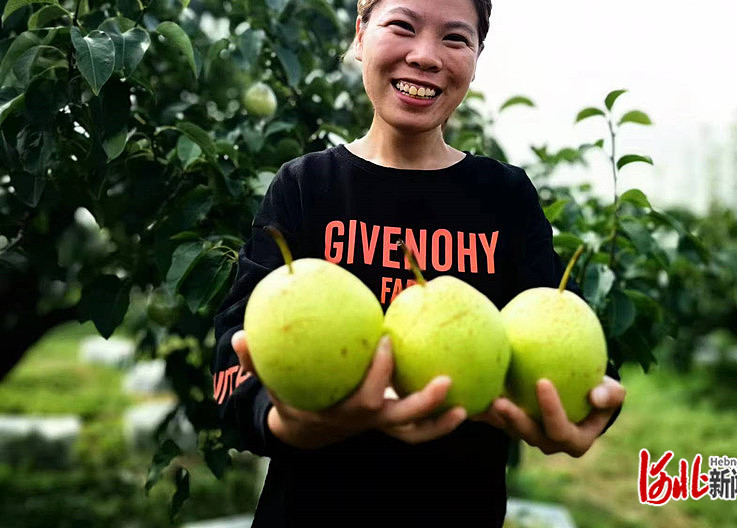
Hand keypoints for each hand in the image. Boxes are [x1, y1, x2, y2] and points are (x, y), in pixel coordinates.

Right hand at [231, 331, 466, 447]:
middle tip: (446, 380)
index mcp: (342, 411)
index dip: (379, 373)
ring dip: (439, 422)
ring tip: (466, 407)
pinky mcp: (391, 422)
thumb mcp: (272, 382)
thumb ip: (256, 362)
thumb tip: (237, 336)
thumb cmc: (292, 395)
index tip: (388, 339)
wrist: (306, 429)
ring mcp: (380, 425)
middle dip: (422, 403)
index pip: (365, 398)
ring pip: (414, 432)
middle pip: (399, 421)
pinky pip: (418, 428)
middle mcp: (366, 422)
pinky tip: (462, 404)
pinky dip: (438, 422)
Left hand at [475, 376, 624, 456]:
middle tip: (499, 401)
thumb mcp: (614, 392)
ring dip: (494, 416)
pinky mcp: (513, 425)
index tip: (543, 381)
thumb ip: (611, 395)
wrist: (582, 393)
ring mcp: (530, 435)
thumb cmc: (601, 390)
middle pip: (529, 435)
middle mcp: (550, 443)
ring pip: (508, 429)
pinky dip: (483, 410)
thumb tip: (596, 395)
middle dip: (514, 420)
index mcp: (575, 440)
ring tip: (479, 398)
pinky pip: (496, 420)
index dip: (551, 410)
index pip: (560, 429)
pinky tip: (467, 396)